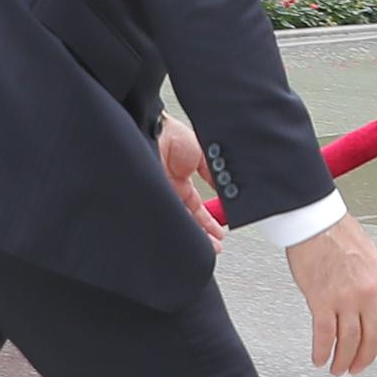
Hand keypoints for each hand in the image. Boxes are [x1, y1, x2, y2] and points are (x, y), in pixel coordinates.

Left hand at [158, 118, 225, 243]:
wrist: (152, 129)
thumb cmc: (172, 134)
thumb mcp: (203, 153)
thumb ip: (212, 172)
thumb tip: (225, 188)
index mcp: (180, 178)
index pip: (196, 207)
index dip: (209, 220)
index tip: (219, 230)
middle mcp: (168, 190)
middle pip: (187, 218)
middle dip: (202, 233)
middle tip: (214, 246)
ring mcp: (159, 195)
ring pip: (178, 221)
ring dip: (195, 234)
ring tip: (208, 246)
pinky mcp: (151, 198)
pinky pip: (167, 217)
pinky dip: (180, 227)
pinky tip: (191, 235)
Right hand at [288, 216, 376, 376]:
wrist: (315, 223)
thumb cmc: (338, 233)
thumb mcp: (370, 257)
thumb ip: (374, 283)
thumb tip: (373, 304)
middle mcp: (368, 292)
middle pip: (373, 337)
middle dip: (365, 358)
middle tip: (357, 367)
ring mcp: (345, 298)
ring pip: (349, 341)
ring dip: (344, 360)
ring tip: (338, 368)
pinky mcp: (321, 301)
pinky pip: (324, 335)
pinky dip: (322, 351)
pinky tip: (319, 358)